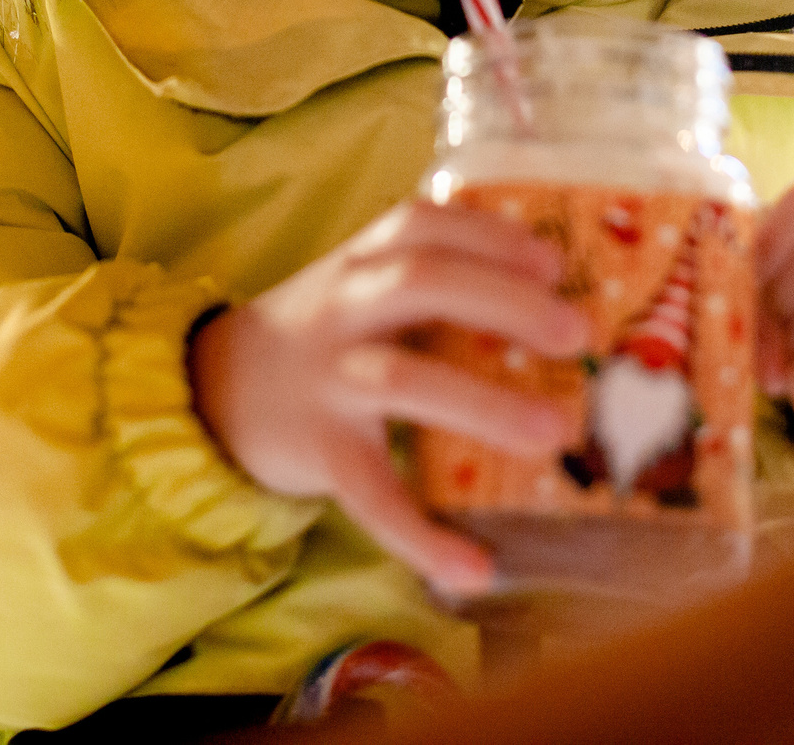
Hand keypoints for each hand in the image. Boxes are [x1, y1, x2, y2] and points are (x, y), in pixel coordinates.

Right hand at [188, 202, 588, 595]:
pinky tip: (476, 569)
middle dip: (504, 300)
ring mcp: (329, 378)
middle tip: (577, 332)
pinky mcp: (319, 450)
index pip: (425, 224)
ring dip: (484, 403)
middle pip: (421, 282)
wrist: (216, 387)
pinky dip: (423, 536)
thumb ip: (438, 281)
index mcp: (363, 260)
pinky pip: (372, 495)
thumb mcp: (364, 286)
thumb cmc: (327, 333)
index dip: (492, 236)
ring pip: (404, 379)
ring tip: (556, 432)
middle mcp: (343, 308)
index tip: (555, 262)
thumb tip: (561, 306)